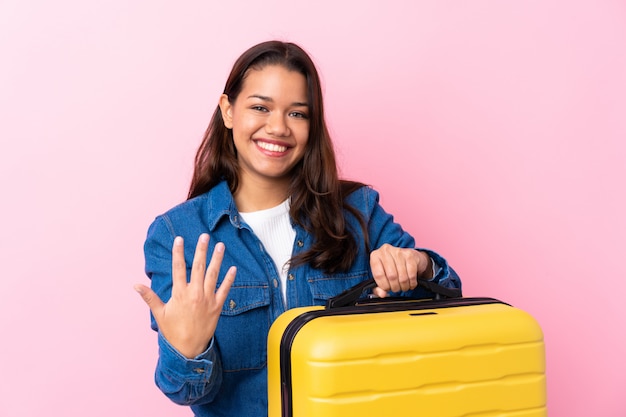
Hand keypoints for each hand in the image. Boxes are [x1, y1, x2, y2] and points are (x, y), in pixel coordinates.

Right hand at [134, 233, 236, 357]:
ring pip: (213, 275)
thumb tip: (136, 285)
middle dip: (201, 250)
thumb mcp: (159, 313)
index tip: (179, 239)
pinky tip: (233, 268)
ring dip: (217, 259)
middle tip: (204, 236)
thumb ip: (149, 297)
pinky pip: (225, 290)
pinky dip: (229, 279)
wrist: (188, 349)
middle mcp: (194, 294)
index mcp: (179, 293)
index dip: (178, 252)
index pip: (178, 268)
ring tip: (220, 245)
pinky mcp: (217, 306)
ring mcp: (207, 299)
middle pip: (198, 267)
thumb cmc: (172, 331)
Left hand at [369, 244, 431, 296]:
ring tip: (403, 286)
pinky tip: (410, 283)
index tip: (387, 289)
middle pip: (391, 276)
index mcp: (375, 256)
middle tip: (396, 288)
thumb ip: (378, 287)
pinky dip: (412, 283)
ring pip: (402, 276)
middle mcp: (386, 251)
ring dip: (404, 286)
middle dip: (395, 287)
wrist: (408, 257)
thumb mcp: (382, 276)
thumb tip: (382, 294)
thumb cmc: (392, 267)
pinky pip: (411, 274)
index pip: (378, 275)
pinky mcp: (410, 255)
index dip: (383, 286)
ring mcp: (398, 252)